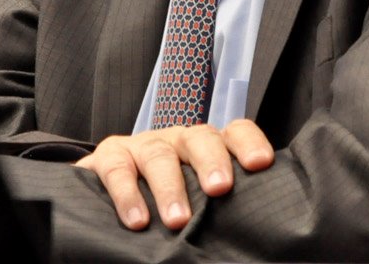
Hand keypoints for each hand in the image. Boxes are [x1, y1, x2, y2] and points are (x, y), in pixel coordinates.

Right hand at [75, 119, 273, 230]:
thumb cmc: (166, 199)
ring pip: (159, 155)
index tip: (260, 163)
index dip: (248, 143)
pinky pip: (118, 169)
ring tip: (178, 220)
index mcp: (207, 148)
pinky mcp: (109, 156)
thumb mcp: (196, 196)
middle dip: (211, 162)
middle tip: (220, 189)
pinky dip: (127, 194)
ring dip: (170, 188)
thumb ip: (220, 206)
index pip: (234, 133)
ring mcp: (143, 145)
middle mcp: (178, 141)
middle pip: (199, 139)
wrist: (107, 190)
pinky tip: (137, 220)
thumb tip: (250, 235)